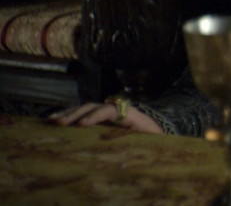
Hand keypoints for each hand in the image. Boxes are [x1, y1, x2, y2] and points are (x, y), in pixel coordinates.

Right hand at [47, 101, 163, 133]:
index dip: (96, 116)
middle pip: (94, 107)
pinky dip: (68, 115)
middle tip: (60, 123)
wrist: (155, 129)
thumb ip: (144, 140)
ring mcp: (107, 111)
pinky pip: (83, 113)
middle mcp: (116, 109)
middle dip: (76, 114)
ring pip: (85, 108)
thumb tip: (136, 149)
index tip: (82, 125)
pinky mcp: (100, 116)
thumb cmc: (153, 137)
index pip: (110, 110)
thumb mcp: (151, 139)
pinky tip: (53, 120)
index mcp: (130, 114)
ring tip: (52, 120)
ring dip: (68, 114)